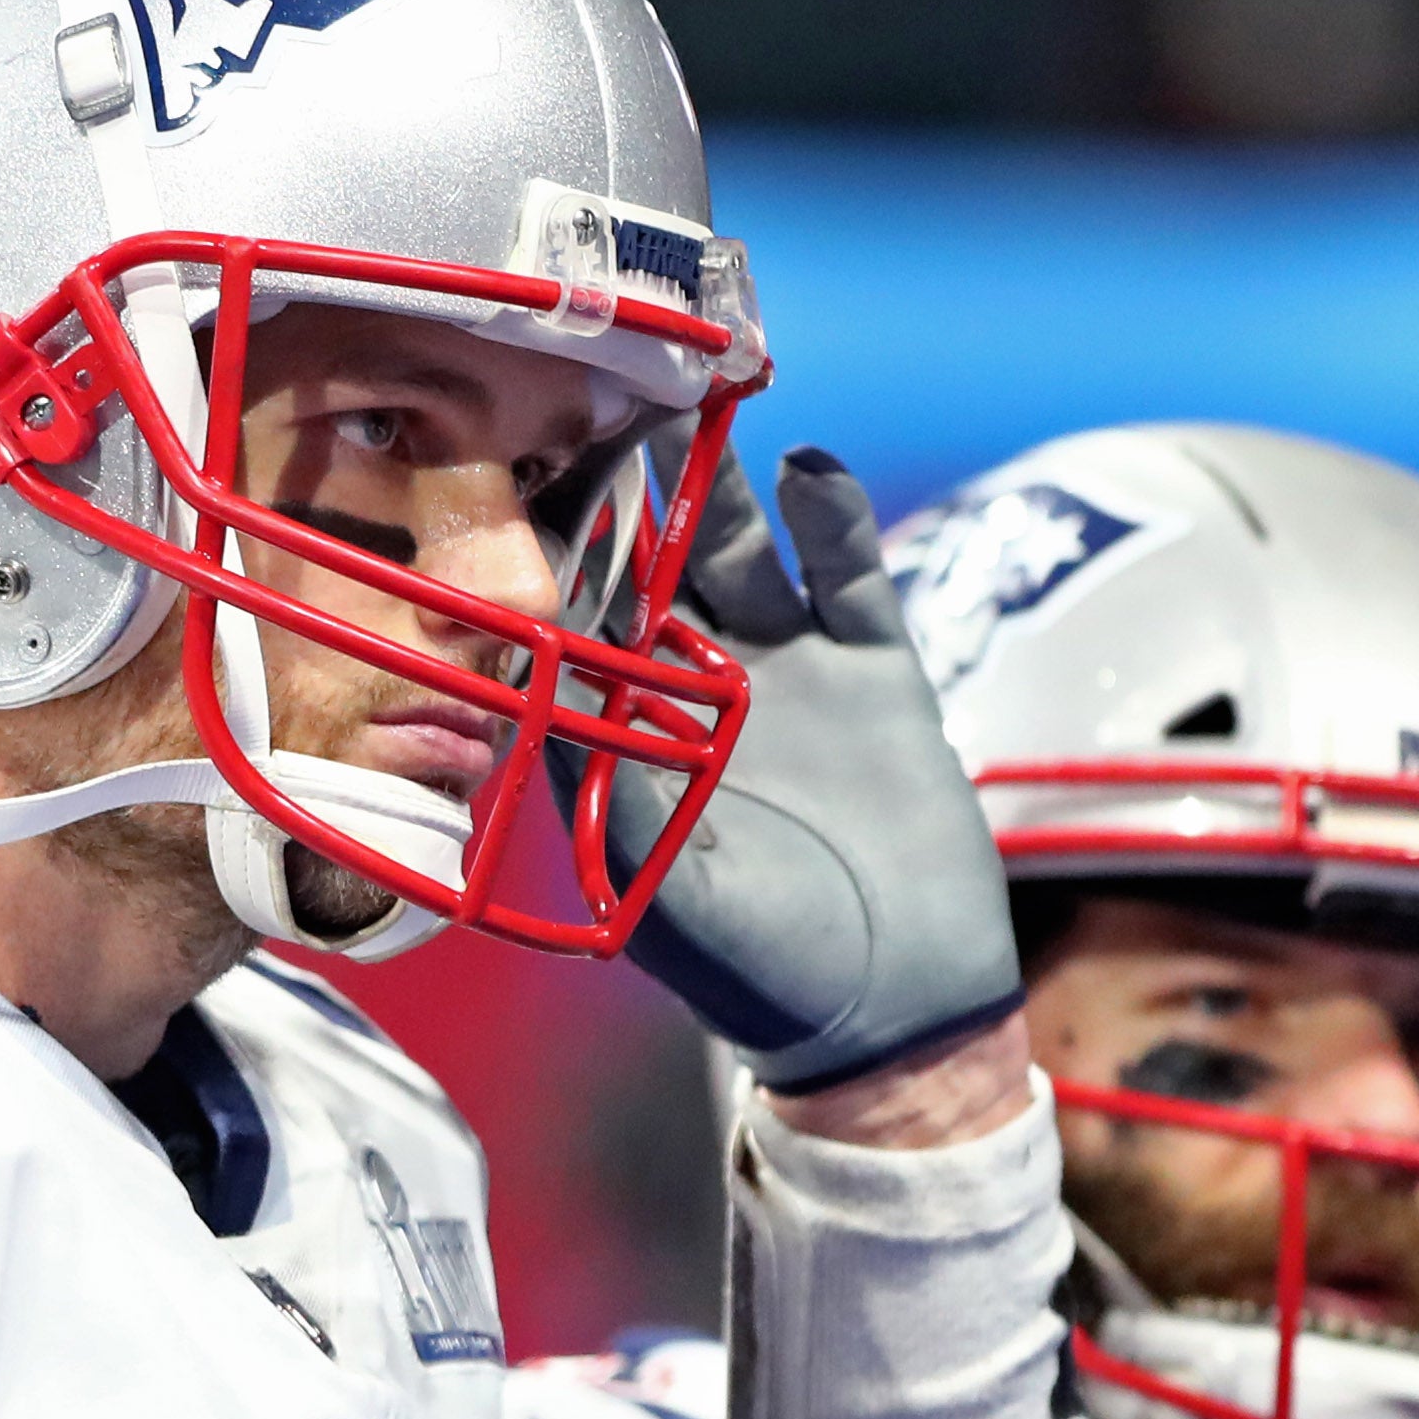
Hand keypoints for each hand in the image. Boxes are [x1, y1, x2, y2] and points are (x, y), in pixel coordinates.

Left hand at [602, 448, 1022, 1094]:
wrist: (897, 1006)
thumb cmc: (763, 971)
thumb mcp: (677, 897)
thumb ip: (626, 808)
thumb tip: (567, 717)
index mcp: (630, 746)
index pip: (575, 639)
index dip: (554, 574)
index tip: (522, 501)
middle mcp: (694, 696)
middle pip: (650, 573)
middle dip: (627, 501)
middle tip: (598, 412)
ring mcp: (783, 672)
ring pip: (739, 555)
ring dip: (717, 492)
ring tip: (694, 416)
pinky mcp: (871, 668)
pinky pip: (846, 574)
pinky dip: (831, 519)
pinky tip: (810, 468)